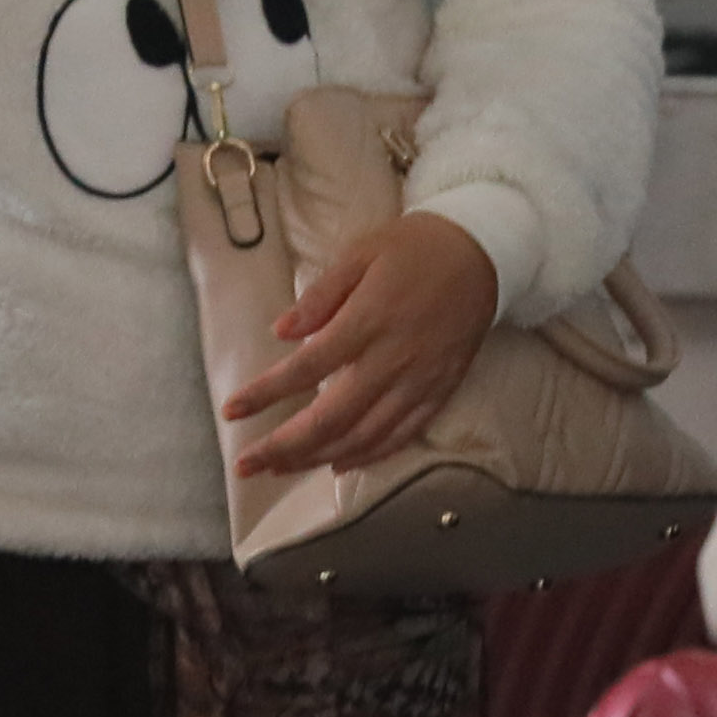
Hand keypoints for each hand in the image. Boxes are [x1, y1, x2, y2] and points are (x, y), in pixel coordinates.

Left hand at [225, 209, 499, 481]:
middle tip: (246, 465)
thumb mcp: (361, 253)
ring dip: (318, 459)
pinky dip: (368, 457)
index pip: (305, 370)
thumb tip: (280, 332)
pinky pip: (402, 436)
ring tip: (280, 470)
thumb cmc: (414, 247)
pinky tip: (339, 465)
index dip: (265, 395)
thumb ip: (321, 296)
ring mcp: (419, 382)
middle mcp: (393, 361)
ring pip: (364, 437)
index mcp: (368, 322)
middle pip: (331, 419)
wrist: (485, 253)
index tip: (231, 411)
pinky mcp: (440, 392)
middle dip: (283, 447)